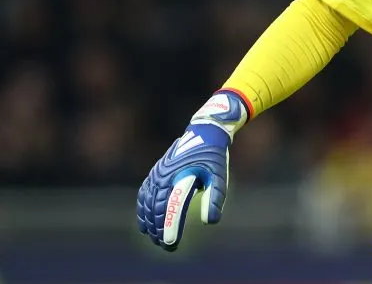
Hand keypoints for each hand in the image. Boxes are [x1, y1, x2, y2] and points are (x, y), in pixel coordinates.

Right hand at [136, 90, 248, 250]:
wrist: (204, 132)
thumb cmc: (214, 157)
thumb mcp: (220, 176)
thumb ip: (216, 198)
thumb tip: (210, 222)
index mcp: (183, 175)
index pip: (173, 205)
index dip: (170, 225)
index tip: (171, 242)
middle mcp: (166, 174)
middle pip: (158, 208)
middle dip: (161, 229)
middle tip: (168, 247)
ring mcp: (158, 173)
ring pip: (148, 203)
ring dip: (150, 222)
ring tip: (157, 240)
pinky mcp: (155, 172)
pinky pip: (144, 194)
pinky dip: (143, 210)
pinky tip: (145, 224)